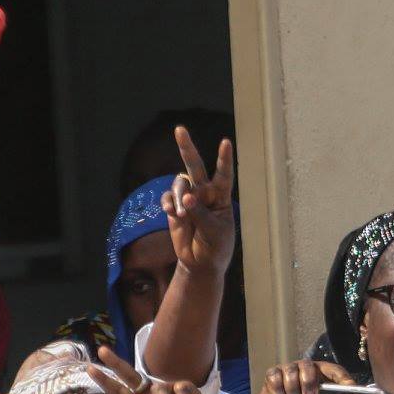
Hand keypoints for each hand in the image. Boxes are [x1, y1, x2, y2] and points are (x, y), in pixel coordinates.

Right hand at [163, 128, 236, 278]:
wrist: (200, 263)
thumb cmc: (215, 246)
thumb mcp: (214, 232)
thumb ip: (200, 214)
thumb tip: (186, 198)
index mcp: (221, 197)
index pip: (224, 175)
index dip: (224, 159)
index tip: (225, 142)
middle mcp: (205, 193)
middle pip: (195, 166)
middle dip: (187, 148)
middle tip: (179, 130)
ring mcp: (188, 199)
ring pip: (179, 185)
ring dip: (178, 198)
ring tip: (181, 215)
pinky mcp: (175, 208)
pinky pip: (168, 198)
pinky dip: (168, 204)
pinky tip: (172, 213)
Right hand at [262, 358, 354, 393]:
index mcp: (322, 373)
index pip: (335, 371)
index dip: (343, 378)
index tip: (350, 387)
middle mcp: (305, 367)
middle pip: (307, 366)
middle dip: (309, 382)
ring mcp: (288, 369)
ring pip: (290, 370)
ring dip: (293, 387)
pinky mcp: (273, 374)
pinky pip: (274, 375)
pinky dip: (278, 387)